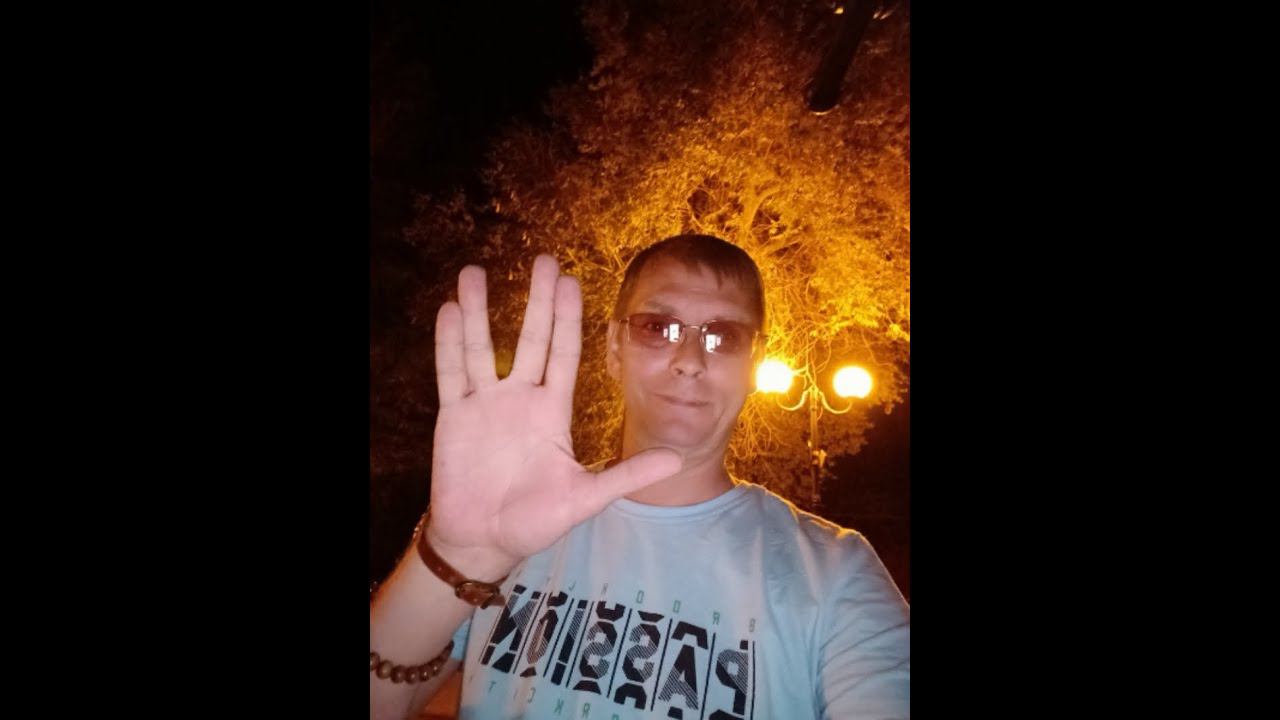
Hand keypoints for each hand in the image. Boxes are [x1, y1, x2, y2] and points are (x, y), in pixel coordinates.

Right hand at [425, 255, 680, 573]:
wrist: (484, 542)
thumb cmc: (534, 522)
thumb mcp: (585, 497)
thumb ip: (627, 476)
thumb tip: (677, 459)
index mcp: (552, 411)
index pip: (563, 353)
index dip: (567, 317)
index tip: (570, 280)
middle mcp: (520, 399)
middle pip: (530, 339)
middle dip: (536, 301)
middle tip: (543, 260)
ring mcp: (485, 405)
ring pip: (481, 348)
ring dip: (477, 311)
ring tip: (473, 273)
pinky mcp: (455, 417)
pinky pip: (451, 374)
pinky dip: (449, 344)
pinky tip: (449, 311)